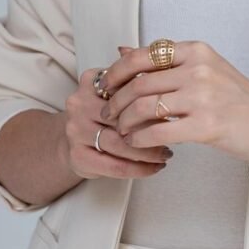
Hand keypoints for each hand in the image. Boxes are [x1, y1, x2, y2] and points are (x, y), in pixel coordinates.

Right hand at [59, 67, 173, 180]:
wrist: (75, 137)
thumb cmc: (103, 111)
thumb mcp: (118, 89)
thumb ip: (138, 80)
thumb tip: (170, 86)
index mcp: (90, 80)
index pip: (125, 88)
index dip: (150, 99)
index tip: (171, 107)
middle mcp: (79, 104)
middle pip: (122, 117)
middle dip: (151, 128)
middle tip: (173, 134)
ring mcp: (75, 131)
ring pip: (119, 144)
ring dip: (148, 152)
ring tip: (166, 153)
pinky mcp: (77, 156)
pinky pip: (114, 166)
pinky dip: (138, 169)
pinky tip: (153, 168)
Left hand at [99, 41, 248, 163]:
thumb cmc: (239, 98)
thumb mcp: (205, 68)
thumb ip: (165, 61)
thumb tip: (122, 50)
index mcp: (196, 51)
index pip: (141, 56)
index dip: (116, 73)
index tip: (106, 87)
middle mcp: (197, 69)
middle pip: (137, 83)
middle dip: (115, 101)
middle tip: (108, 114)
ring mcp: (203, 97)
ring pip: (143, 108)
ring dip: (124, 123)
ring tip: (122, 131)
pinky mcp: (206, 125)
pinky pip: (158, 132)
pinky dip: (139, 140)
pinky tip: (138, 144)